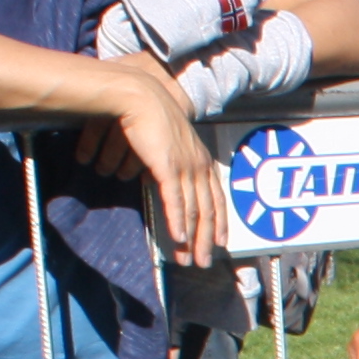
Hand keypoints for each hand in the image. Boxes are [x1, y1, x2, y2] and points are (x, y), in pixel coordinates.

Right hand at [81, 53, 225, 264]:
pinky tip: (179, 239)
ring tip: (189, 259)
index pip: (216, 198)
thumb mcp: (165, 146)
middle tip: (204, 262)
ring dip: (192, 239)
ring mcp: (185, 167)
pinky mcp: (167, 167)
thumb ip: (167, 167)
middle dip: (207, 240)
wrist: (138, 96)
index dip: (219, 223)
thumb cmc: (148, 118)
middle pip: (208, 210)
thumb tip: (159, 182)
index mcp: (201, 160)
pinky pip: (176, 200)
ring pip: (194, 210)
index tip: (219, 243)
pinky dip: (178, 222)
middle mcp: (198, 165)